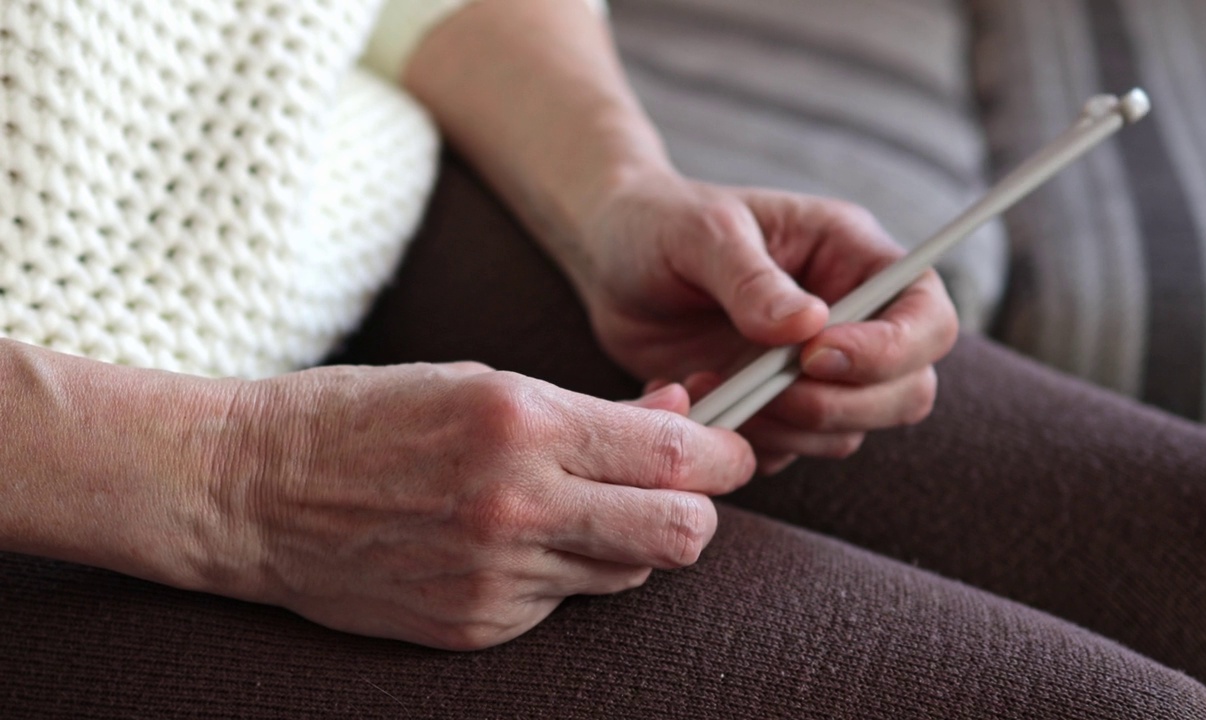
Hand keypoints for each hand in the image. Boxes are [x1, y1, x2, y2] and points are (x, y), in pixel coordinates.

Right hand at [212, 363, 754, 649]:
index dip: (726, 452)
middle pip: (682, 532)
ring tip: (580, 507)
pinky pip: (565, 603)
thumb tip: (681, 414)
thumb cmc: (366, 416)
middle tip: (679, 488)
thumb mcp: (481, 380)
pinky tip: (516, 542)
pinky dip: (564, 572)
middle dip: (699, 509)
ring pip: (630, 572)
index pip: (676, 453)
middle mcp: (519, 506)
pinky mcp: (476, 628)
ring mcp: (497, 577)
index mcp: (522, 423)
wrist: (253, 491)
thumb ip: (591, 409)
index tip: (731, 449)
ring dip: (629, 540)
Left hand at [577, 169, 958, 473]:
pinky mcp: (774, 410)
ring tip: (707, 383)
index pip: (927, 315)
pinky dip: (744, 442)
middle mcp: (850, 321)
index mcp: (853, 258)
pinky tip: (692, 397)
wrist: (611, 260)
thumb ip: (751, 278)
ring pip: (847, 433)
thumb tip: (809, 326)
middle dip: (840, 404)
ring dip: (782, 426)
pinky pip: (788, 451)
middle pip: (908, 392)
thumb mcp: (701, 233)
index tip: (816, 357)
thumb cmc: (662, 225)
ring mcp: (815, 373)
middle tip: (764, 389)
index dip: (893, 350)